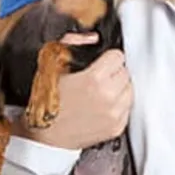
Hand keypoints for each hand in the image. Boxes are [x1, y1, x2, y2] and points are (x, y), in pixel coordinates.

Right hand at [13, 33, 132, 149]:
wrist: (44, 136)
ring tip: (100, 92)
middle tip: (98, 78)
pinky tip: (101, 105)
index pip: (118, 56)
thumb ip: (72, 44)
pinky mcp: (117, 127)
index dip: (107, 57)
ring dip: (119, 88)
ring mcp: (114, 114)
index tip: (101, 62)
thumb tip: (92, 38)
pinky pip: (127, 108)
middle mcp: (108, 98)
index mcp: (94, 80)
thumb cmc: (45, 103)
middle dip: (113, 72)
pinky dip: (118, 105)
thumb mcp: (52, 65)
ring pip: (130, 89)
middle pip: (126, 72)